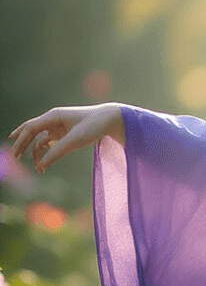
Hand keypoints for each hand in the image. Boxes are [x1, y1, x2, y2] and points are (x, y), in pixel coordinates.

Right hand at [7, 104, 123, 172]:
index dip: (21, 140)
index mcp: (54, 116)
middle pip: (32, 131)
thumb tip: (42, 164)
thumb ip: (58, 152)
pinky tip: (44, 164)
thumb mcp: (76, 140)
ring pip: (40, 139)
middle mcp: (53, 119)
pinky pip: (50, 142)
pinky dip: (46, 153)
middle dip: (22, 144)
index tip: (15, 153)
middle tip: (15, 157)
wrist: (110, 119)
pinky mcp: (65, 133)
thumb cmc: (94, 125)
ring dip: (36, 152)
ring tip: (38, 169)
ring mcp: (58, 126)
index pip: (31, 128)